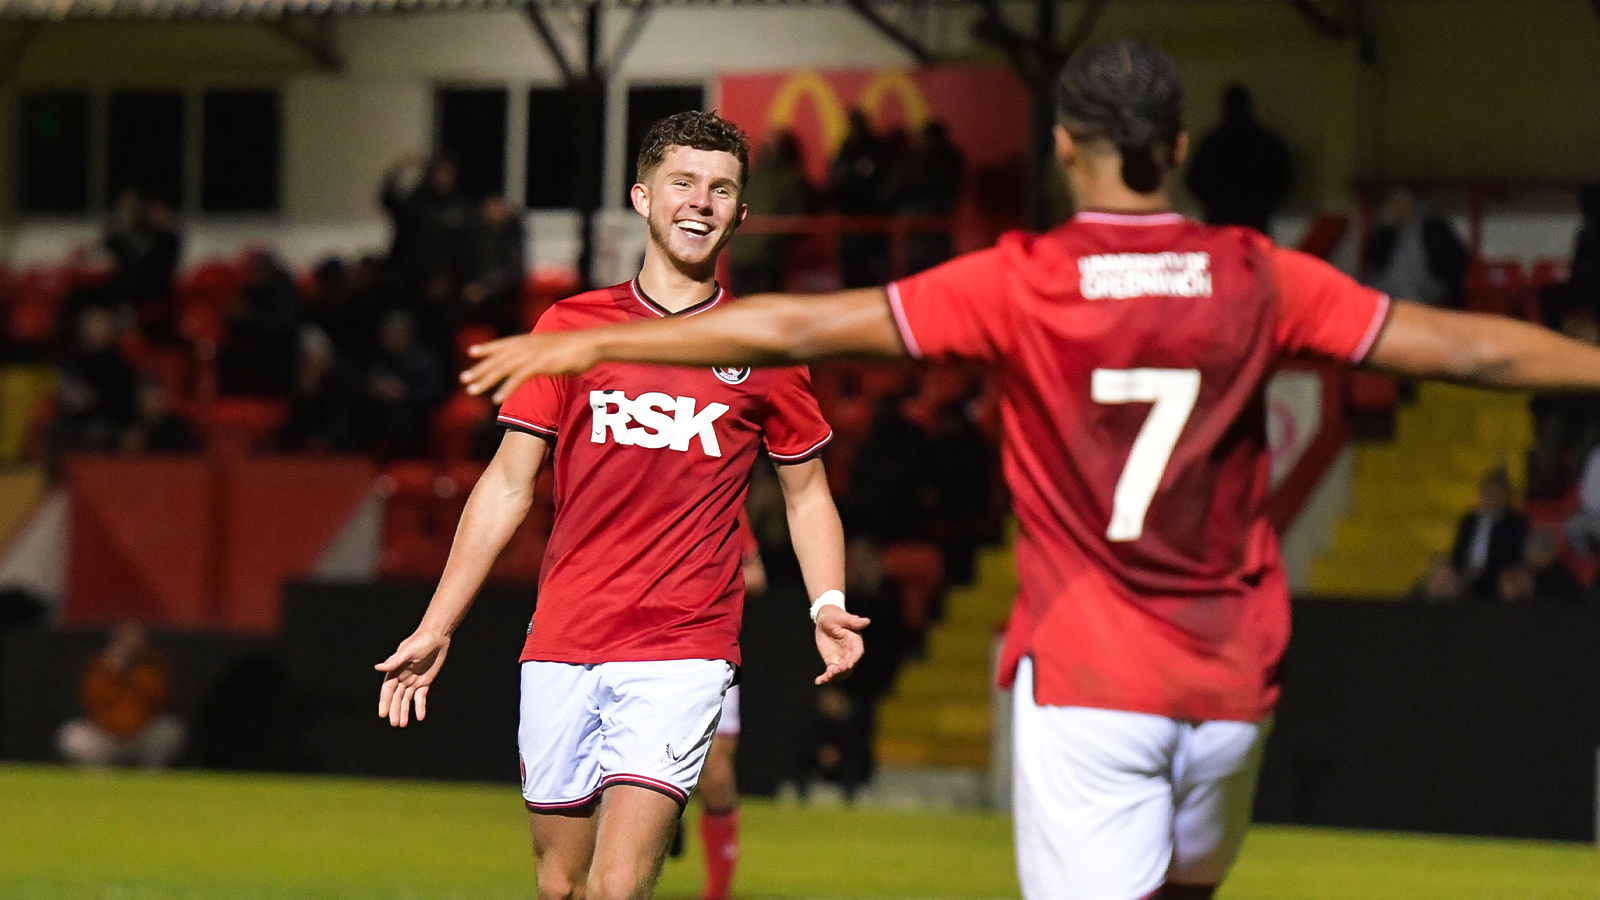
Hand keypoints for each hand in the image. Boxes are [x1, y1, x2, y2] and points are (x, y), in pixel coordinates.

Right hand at [375, 630, 450, 726]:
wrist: (437, 636)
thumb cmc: (420, 640)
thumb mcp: (407, 651)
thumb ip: (394, 661)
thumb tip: (378, 668)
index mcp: (395, 670)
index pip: (387, 690)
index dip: (385, 702)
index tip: (383, 714)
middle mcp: (402, 678)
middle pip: (396, 698)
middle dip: (395, 710)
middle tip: (395, 724)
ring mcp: (413, 681)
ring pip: (407, 700)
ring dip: (404, 711)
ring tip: (403, 724)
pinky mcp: (425, 682)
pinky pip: (421, 697)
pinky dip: (420, 707)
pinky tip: (419, 717)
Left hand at [461, 333, 600, 402]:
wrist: (592, 343)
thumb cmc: (579, 346)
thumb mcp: (557, 347)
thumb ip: (546, 352)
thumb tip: (545, 358)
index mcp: (530, 340)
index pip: (503, 343)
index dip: (487, 348)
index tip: (472, 352)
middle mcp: (526, 345)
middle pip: (497, 358)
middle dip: (479, 369)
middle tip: (463, 379)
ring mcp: (532, 354)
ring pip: (502, 368)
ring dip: (485, 380)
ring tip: (472, 390)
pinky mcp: (539, 364)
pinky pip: (517, 378)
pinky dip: (505, 389)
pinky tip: (496, 399)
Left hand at [813, 605, 869, 684]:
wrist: (824, 619)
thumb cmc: (834, 615)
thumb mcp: (842, 617)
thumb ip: (853, 621)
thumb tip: (867, 621)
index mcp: (855, 641)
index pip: (857, 653)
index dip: (854, 659)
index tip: (849, 665)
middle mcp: (850, 652)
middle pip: (850, 665)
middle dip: (842, 670)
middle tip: (832, 672)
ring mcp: (841, 658)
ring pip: (841, 672)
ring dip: (834, 676)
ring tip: (825, 677)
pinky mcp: (833, 661)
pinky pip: (831, 672)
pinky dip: (825, 678)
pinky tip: (818, 681)